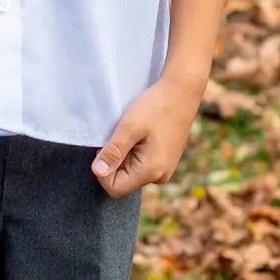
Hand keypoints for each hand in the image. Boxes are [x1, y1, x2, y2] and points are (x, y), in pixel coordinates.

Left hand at [90, 73, 201, 196]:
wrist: (182, 91)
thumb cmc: (156, 106)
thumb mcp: (129, 127)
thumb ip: (113, 152)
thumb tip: (97, 172)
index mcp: (151, 171)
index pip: (113, 187)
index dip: (103, 169)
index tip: (109, 144)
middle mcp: (159, 176)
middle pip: (122, 181)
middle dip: (115, 160)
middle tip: (122, 135)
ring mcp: (164, 169)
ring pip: (130, 171)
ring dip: (125, 154)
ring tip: (134, 132)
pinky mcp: (164, 160)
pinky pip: (141, 164)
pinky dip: (134, 150)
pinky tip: (142, 133)